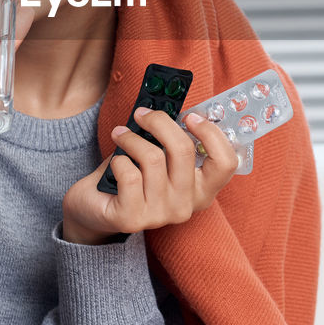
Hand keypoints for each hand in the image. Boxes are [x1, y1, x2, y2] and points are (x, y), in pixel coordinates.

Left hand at [60, 108, 240, 244]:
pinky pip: (129, 175)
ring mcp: (160, 215)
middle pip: (183, 151)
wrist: (98, 209)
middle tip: (142, 114)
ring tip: (120, 134)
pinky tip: (116, 162)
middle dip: (160, 122)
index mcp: (202, 190)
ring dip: (131, 138)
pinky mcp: (132, 219)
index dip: (211, 134)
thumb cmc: (133, 176)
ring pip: (152, 158)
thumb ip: (170, 138)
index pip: (226, 163)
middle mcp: (186, 206)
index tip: (191, 116)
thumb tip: (166, 105)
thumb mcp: (159, 157)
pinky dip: (119, 159)